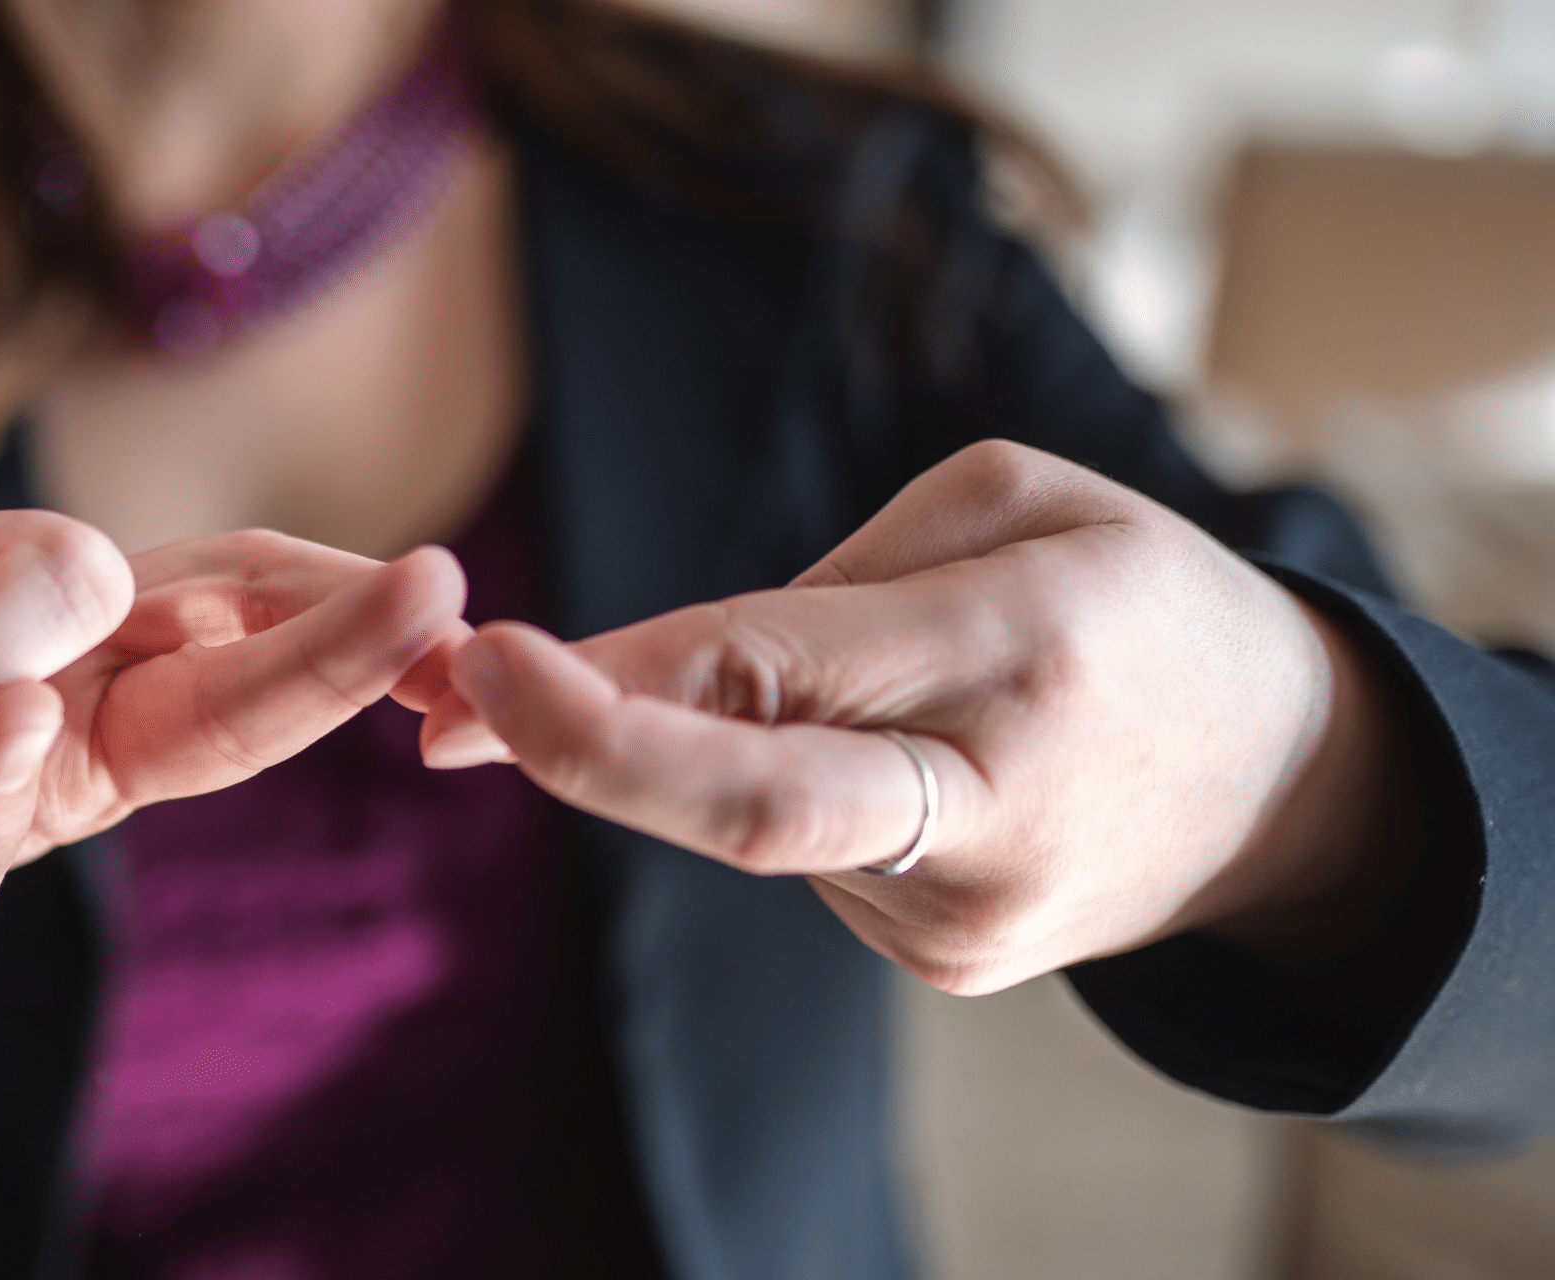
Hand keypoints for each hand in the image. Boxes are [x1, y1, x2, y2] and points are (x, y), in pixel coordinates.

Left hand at [421, 441, 1404, 993]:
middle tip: (446, 718)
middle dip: (584, 759)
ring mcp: (965, 913)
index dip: (615, 676)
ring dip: (721, 741)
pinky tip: (880, 758)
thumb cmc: (1136, 600)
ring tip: (849, 685)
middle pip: (746, 812)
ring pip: (757, 816)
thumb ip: (831, 581)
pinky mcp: (947, 963)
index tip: (479, 653)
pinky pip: (804, 854)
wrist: (1285, 781)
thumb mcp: (1018, 504)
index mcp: (1020, 654)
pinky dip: (789, 784)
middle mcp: (990, 805)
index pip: (774, 675)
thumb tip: (648, 669)